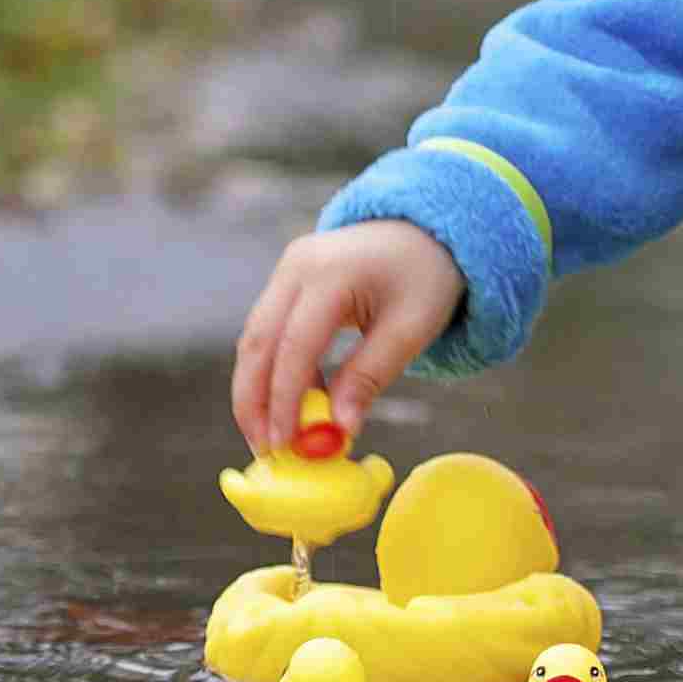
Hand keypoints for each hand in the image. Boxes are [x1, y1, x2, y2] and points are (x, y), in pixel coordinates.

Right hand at [231, 221, 462, 455]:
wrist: (428, 230)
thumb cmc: (426, 277)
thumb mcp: (411, 329)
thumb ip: (370, 377)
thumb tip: (339, 431)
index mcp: (331, 272)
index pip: (294, 345)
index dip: (283, 400)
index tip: (283, 445)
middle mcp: (297, 266)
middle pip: (256, 343)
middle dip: (254, 402)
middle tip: (264, 451)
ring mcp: (288, 270)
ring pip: (256, 340)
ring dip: (259, 391)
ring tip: (277, 438)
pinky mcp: (288, 282)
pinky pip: (271, 332)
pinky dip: (276, 371)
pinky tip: (295, 405)